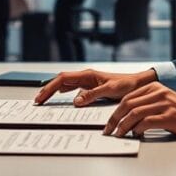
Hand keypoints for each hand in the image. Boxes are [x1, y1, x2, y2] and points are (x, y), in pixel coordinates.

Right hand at [34, 68, 155, 105]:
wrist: (138, 83)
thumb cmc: (126, 84)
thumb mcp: (109, 90)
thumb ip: (92, 95)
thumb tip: (76, 101)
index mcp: (87, 74)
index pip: (63, 78)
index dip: (50, 87)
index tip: (42, 96)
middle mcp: (85, 76)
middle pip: (61, 80)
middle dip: (48, 89)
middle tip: (38, 100)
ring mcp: (87, 81)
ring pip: (65, 84)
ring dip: (54, 90)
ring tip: (45, 99)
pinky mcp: (91, 86)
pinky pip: (73, 88)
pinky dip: (64, 92)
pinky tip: (62, 96)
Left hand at [103, 82, 175, 138]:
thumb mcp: (163, 101)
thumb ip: (146, 104)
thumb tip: (127, 117)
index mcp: (154, 87)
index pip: (127, 98)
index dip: (115, 112)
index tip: (109, 123)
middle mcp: (158, 93)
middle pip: (128, 104)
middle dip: (115, 119)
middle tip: (109, 130)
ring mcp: (164, 103)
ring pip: (135, 113)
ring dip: (124, 126)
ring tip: (119, 134)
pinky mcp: (170, 116)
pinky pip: (147, 122)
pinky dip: (138, 129)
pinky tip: (136, 134)